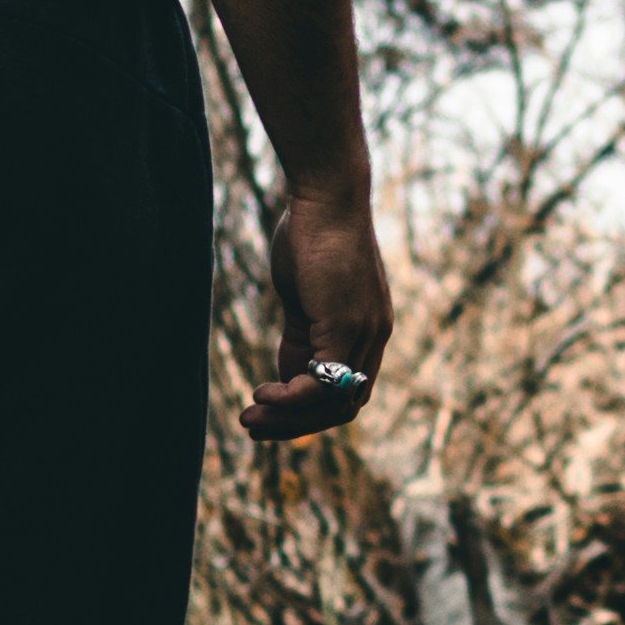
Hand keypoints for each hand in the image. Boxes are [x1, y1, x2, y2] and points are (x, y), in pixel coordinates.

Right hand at [238, 170, 393, 445]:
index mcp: (368, 332)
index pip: (348, 392)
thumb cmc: (311, 238)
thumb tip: (288, 376)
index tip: (271, 412)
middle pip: (344, 408)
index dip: (310, 412)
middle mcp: (374, 338)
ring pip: (334, 403)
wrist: (326, 198)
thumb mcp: (305, 299)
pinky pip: (322, 383)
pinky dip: (291, 397)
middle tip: (253, 426)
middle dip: (296, 425)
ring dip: (289, 418)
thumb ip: (302, 339)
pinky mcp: (346, 326)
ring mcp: (364, 334)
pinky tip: (263, 392)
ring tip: (250, 416)